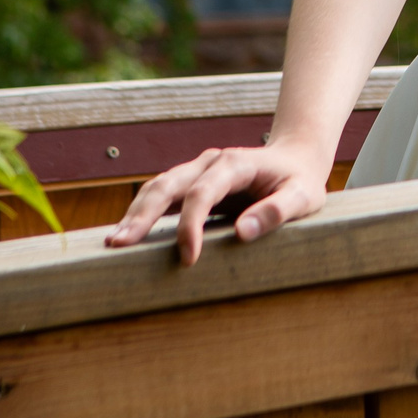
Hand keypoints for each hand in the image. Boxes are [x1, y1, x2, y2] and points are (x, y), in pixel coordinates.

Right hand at [103, 138, 331, 265]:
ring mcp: (197, 171)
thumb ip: (276, 211)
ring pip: (157, 187)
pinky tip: (128, 234)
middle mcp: (210, 162)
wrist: (296, 159)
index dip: (191, 224)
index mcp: (235, 163)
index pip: (203, 192)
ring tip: (114, 242)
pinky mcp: (192, 183)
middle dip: (142, 214)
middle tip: (120, 244)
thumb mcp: (302, 197)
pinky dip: (142, 213)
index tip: (188, 258)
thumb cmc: (300, 182)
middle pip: (168, 184)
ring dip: (135, 213)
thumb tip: (242, 233)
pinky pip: (161, 195)